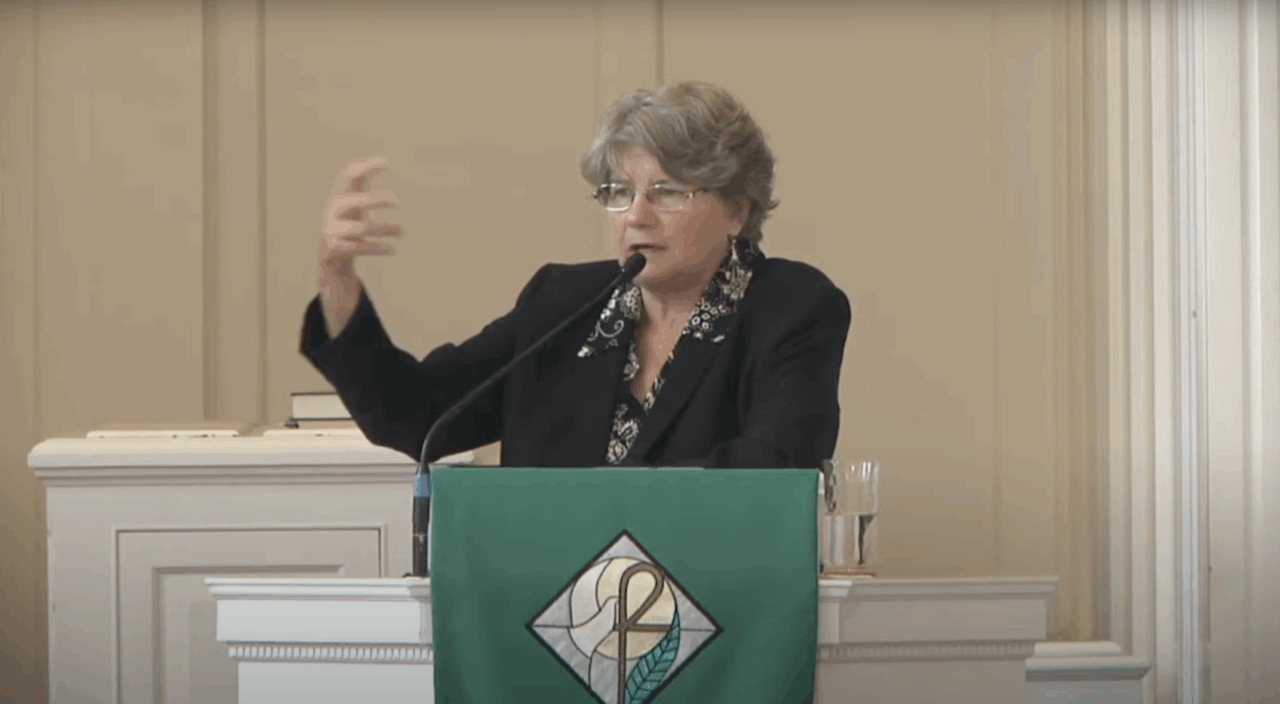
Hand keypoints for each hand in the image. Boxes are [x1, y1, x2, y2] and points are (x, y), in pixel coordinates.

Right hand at [318, 157, 401, 335]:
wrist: (330, 254)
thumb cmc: (348, 220)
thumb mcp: (355, 202)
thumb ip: (364, 183)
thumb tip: (383, 161)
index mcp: (339, 195)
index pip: (348, 176)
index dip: (365, 168)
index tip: (386, 163)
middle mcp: (332, 210)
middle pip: (355, 202)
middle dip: (376, 200)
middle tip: (397, 201)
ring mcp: (331, 229)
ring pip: (362, 228)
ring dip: (385, 229)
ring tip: (403, 231)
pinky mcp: (333, 248)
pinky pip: (360, 247)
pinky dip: (378, 247)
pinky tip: (393, 249)